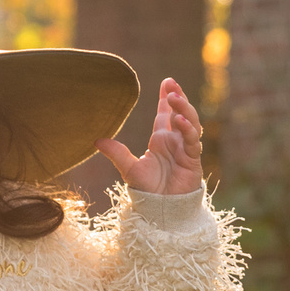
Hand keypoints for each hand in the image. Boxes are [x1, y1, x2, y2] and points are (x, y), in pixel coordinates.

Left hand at [97, 78, 204, 195]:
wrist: (160, 209)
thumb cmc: (147, 190)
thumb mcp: (128, 168)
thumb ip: (116, 153)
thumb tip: (96, 140)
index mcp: (161, 140)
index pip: (165, 113)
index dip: (167, 98)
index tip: (167, 81)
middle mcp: (174, 141)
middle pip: (180, 113)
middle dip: (178, 97)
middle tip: (171, 83)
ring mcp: (185, 149)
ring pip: (190, 123)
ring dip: (184, 109)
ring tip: (174, 97)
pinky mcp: (192, 160)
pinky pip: (192, 141)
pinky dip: (187, 130)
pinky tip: (179, 120)